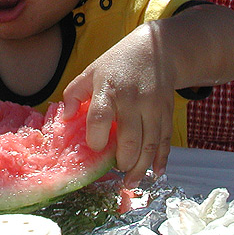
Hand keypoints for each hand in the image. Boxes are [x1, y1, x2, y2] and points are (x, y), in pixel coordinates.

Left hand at [63, 24, 175, 186]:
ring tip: (130, 184)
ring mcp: (153, 107)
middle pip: (130, 138)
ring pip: (150, 144)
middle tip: (116, 174)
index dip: (95, 137)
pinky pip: (165, 140)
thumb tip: (66, 118)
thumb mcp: (91, 71)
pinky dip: (161, 159)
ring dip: (141, 167)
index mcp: (109, 89)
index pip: (100, 117)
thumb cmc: (117, 64)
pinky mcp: (167, 113)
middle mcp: (133, 100)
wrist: (155, 50)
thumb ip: (74, 94)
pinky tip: (154, 173)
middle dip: (123, 161)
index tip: (94, 148)